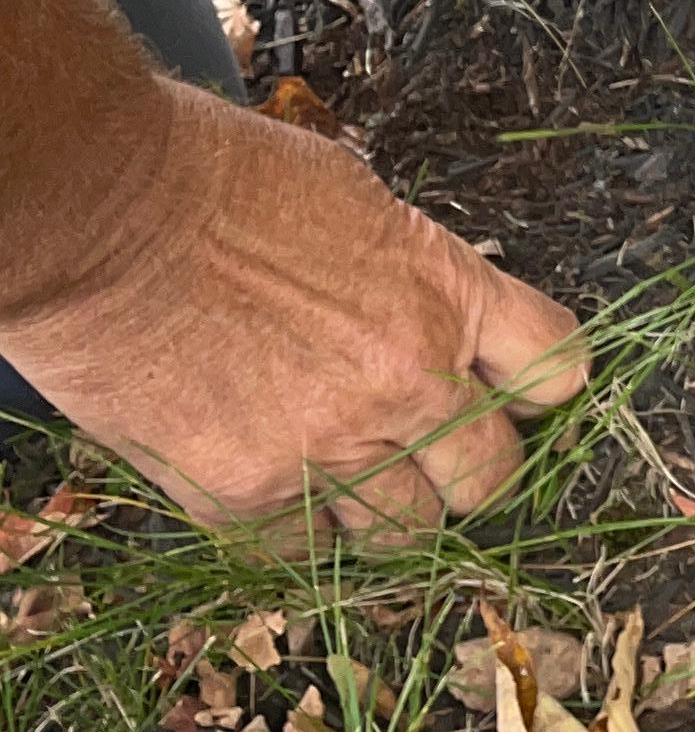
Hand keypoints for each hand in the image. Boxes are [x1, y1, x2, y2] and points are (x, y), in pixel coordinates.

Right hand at [6, 89, 584, 539]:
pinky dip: (297, 535)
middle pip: (492, 478)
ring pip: (405, 534)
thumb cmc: (215, 178)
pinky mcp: (243, 495)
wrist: (101, 212)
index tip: (518, 396)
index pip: (557, 371)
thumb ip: (412, 275)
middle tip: (430, 455)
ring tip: (345, 475)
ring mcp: (326, 447)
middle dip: (467, 469)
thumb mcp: (355, 200)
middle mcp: (406, 381)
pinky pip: (303, 554)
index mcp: (446, 294)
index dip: (540, 390)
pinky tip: (276, 491)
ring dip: (385, 511)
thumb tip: (438, 317)